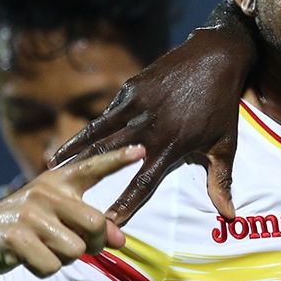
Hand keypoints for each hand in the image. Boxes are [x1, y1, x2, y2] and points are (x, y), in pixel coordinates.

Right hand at [0, 147, 141, 277]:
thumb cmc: (30, 229)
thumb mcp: (61, 220)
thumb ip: (94, 227)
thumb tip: (120, 241)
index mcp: (58, 181)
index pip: (92, 167)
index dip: (117, 159)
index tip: (142, 150)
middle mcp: (44, 191)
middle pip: (96, 224)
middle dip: (93, 244)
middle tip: (79, 248)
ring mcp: (27, 212)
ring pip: (74, 251)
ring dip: (64, 260)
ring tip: (44, 248)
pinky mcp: (13, 236)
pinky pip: (51, 266)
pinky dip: (44, 270)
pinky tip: (28, 258)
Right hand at [50, 4, 249, 223]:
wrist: (215, 57)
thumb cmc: (221, 106)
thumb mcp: (225, 144)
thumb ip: (221, 181)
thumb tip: (229, 215)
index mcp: (172, 144)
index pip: (143, 182)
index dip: (125, 204)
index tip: (107, 222)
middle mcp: (150, 126)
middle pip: (110, 157)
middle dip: (85, 178)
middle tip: (61, 196)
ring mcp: (137, 104)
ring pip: (99, 133)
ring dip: (74, 150)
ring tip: (51, 166)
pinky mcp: (131, 88)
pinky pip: (108, 113)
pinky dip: (91, 128)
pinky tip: (74, 142)